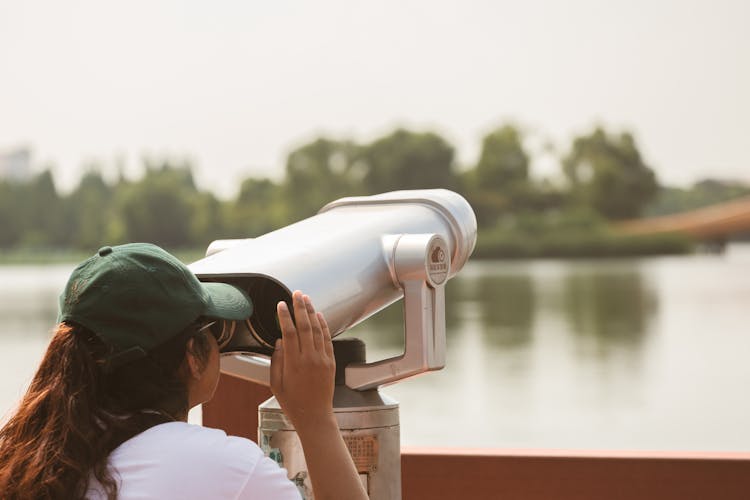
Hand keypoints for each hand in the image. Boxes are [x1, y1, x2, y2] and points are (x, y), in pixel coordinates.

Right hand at [270, 290, 335, 428]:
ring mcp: (322, 360)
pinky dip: (324, 326)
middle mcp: (309, 359)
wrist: (314, 415)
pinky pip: (327, 339)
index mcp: (293, 364)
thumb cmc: (292, 402)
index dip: (285, 317)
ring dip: (312, 312)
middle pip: (305, 327)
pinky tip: (319, 316)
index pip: (289, 333)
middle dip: (300, 308)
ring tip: (306, 299)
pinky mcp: (331, 362)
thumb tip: (279, 341)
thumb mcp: (275, 384)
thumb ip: (276, 361)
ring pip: (318, 330)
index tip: (281, 305)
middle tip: (296, 294)